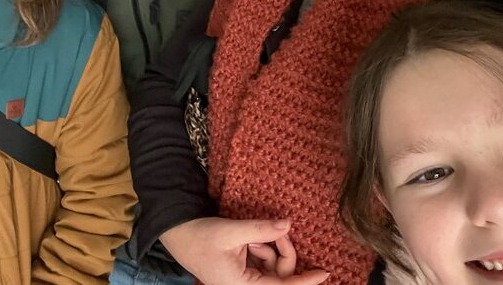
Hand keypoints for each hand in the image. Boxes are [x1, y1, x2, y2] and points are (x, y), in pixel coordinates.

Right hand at [160, 217, 329, 284]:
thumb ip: (262, 230)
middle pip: (280, 275)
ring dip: (271, 248)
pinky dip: (264, 247)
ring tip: (253, 235)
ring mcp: (245, 278)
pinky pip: (263, 262)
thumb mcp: (232, 232)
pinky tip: (251, 238)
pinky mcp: (243, 269)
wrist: (178, 234)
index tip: (324, 273)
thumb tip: (289, 224)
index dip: (305, 281)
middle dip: (283, 252)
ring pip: (273, 267)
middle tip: (278, 230)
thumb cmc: (200, 237)